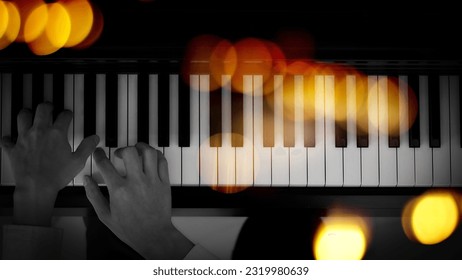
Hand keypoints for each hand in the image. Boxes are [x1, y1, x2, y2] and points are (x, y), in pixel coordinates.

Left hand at [0, 103, 98, 225]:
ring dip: (26, 114)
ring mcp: (24, 138)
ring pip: (22, 117)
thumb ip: (87, 147)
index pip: (63, 116)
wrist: (36, 187)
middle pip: (42, 110)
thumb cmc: (57, 175)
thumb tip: (94, 138)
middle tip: (49, 107)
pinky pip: (7, 139)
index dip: (67, 114)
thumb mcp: (78, 161)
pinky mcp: (14, 149)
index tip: (68, 115)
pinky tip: (10, 138)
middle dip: (47, 106)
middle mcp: (39, 132)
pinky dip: (9, 138)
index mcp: (57, 134)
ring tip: (29, 114)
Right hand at [84, 143, 193, 258]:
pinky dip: (156, 155)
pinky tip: (150, 157)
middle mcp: (136, 182)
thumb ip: (93, 195)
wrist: (153, 236)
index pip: (105, 164)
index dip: (99, 155)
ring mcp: (152, 181)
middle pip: (129, 152)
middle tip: (119, 153)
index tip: (98, 153)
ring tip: (136, 149)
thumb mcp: (105, 215)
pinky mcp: (164, 183)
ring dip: (141, 147)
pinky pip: (162, 161)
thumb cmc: (129, 228)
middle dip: (121, 149)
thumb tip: (86, 179)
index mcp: (119, 190)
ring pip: (149, 153)